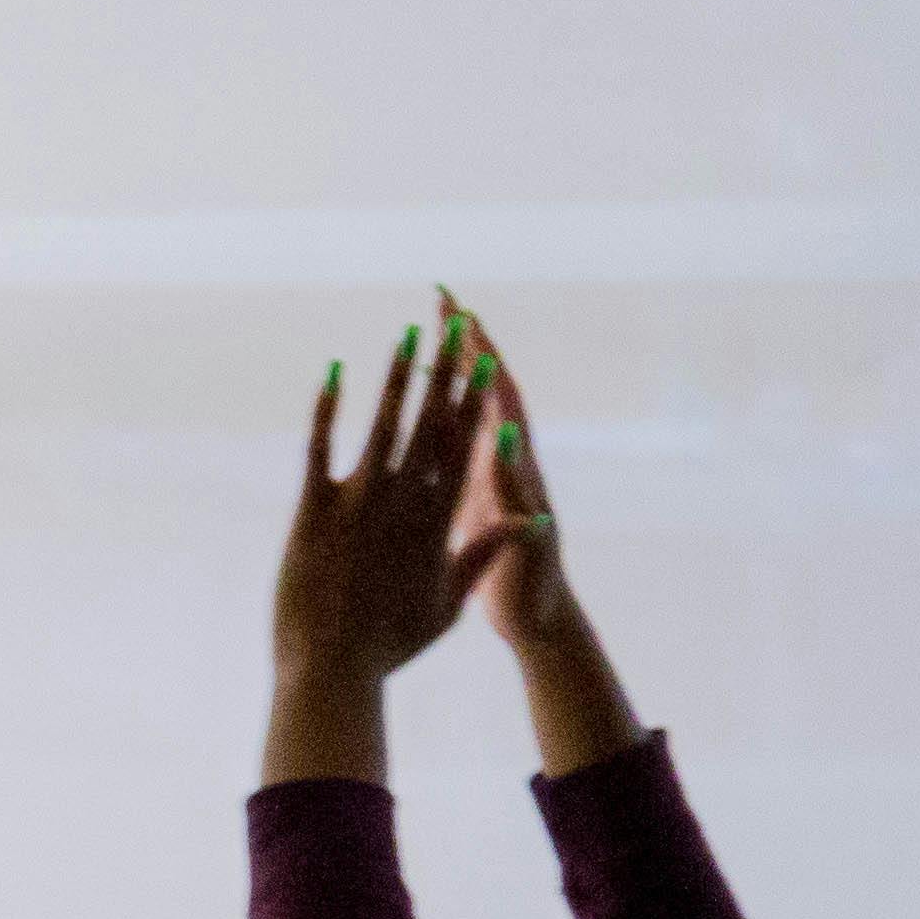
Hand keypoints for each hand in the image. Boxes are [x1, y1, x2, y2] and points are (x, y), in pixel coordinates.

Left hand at [275, 300, 513, 701]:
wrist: (333, 670)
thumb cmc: (388, 647)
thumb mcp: (445, 609)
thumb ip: (476, 560)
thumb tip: (521, 532)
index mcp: (435, 524)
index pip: (462, 450)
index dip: (474, 404)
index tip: (485, 365)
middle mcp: (402, 504)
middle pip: (430, 426)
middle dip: (445, 373)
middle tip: (456, 330)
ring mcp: (357, 504)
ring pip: (381, 426)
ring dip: (396, 378)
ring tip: (407, 337)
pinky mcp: (313, 512)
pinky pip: (319, 449)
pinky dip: (326, 410)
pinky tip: (332, 373)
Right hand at [439, 312, 574, 650]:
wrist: (533, 619)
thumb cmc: (531, 591)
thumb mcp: (523, 550)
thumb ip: (515, 503)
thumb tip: (510, 445)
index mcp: (512, 467)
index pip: (498, 396)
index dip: (481, 355)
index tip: (464, 317)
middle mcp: (493, 462)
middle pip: (475, 390)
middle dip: (459, 345)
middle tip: (441, 300)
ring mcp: (471, 477)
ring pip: (448, 413)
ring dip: (432, 374)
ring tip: (411, 335)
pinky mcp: (453, 499)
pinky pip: (424, 451)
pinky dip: (411, 422)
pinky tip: (387, 404)